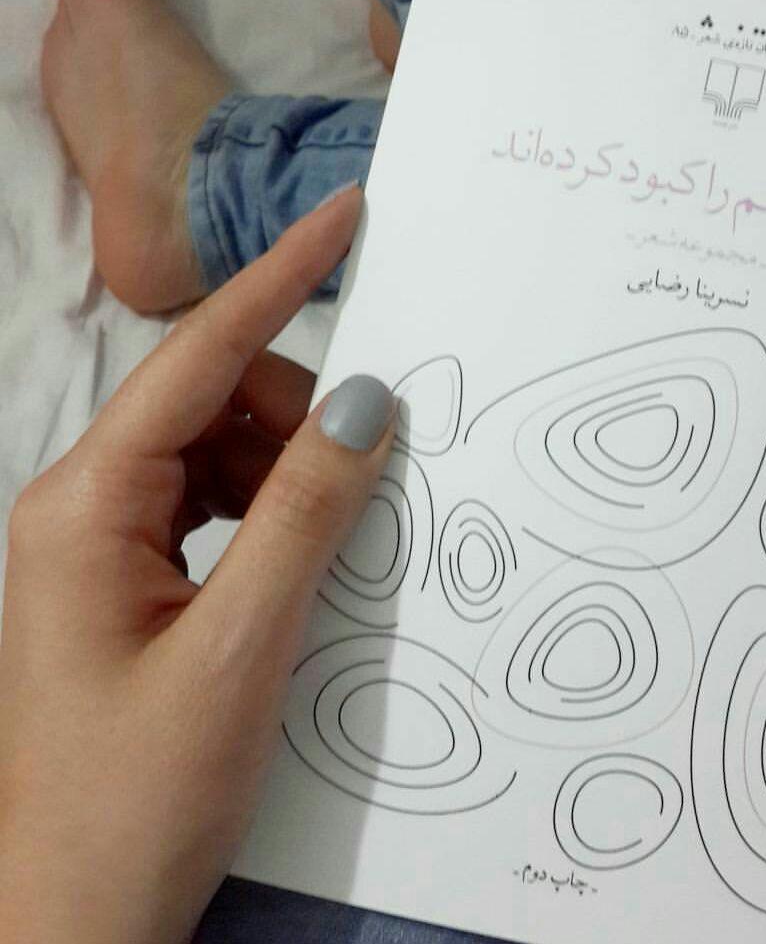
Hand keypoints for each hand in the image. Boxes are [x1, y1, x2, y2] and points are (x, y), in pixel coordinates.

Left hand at [0, 185, 394, 943]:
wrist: (72, 923)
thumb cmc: (137, 797)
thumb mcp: (240, 648)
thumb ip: (306, 514)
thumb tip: (367, 400)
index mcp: (86, 503)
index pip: (197, 358)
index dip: (279, 279)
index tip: (346, 215)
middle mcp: (88, 503)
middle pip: (215, 403)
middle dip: (296, 418)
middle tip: (370, 471)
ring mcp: (109, 541)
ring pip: (224, 453)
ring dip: (290, 472)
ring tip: (335, 534)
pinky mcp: (136, 577)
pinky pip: (220, 504)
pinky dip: (274, 510)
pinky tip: (303, 555)